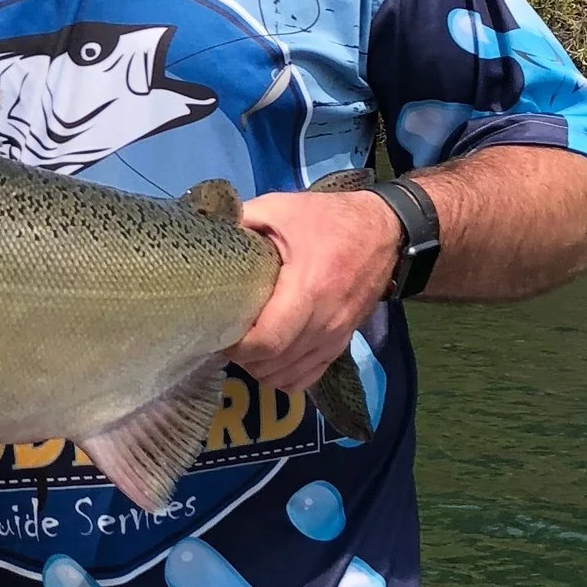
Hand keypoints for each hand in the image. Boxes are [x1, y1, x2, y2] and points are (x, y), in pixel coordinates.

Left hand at [229, 190, 404, 394]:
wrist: (385, 234)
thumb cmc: (328, 220)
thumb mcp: (281, 209)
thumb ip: (240, 219)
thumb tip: (201, 230)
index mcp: (308, 289)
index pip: (266, 342)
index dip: (236, 346)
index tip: (218, 331)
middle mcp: (325, 323)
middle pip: (273, 364)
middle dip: (243, 357)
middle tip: (225, 336)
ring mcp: (335, 338)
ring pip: (287, 376)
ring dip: (260, 368)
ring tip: (244, 346)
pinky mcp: (340, 346)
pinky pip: (306, 378)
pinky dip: (282, 376)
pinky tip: (269, 358)